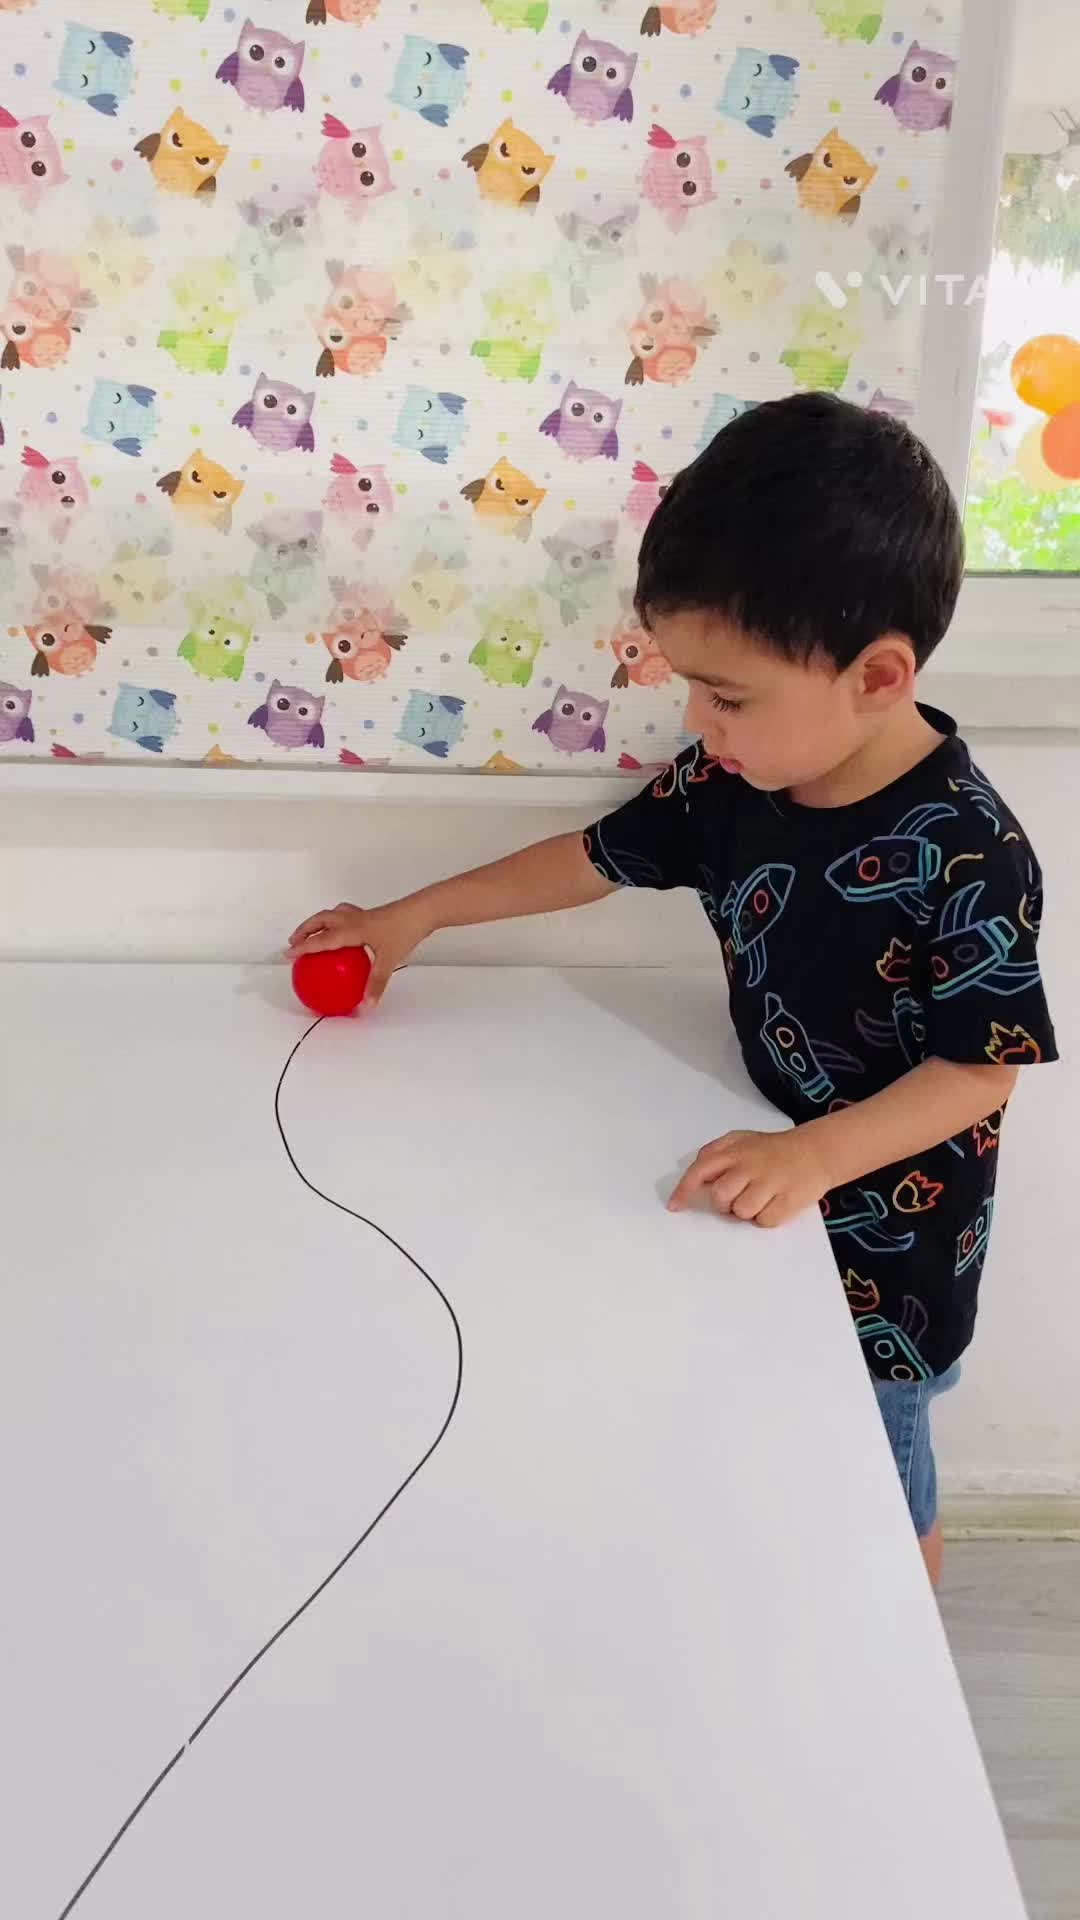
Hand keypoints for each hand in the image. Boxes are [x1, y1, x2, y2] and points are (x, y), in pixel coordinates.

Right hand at [286, 898, 430, 1005]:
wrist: (422, 910)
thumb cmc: (405, 931)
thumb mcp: (389, 961)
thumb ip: (376, 984)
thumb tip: (367, 1005)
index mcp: (352, 930)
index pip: (321, 939)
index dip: (303, 946)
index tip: (288, 953)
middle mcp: (353, 919)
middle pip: (321, 920)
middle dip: (304, 930)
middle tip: (294, 942)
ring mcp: (362, 915)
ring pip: (332, 915)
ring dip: (318, 923)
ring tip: (312, 934)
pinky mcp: (371, 915)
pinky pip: (346, 916)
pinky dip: (337, 922)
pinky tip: (344, 934)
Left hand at [667, 1125, 830, 1228]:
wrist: (817, 1151)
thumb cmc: (775, 1150)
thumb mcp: (743, 1139)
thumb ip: (717, 1152)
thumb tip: (697, 1172)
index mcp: (736, 1151)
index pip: (701, 1170)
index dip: (684, 1189)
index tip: (675, 1205)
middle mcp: (750, 1165)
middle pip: (720, 1196)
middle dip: (724, 1203)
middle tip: (738, 1195)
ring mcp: (770, 1183)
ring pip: (741, 1212)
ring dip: (747, 1211)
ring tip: (760, 1197)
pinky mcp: (788, 1200)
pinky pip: (764, 1221)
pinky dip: (767, 1217)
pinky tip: (775, 1202)